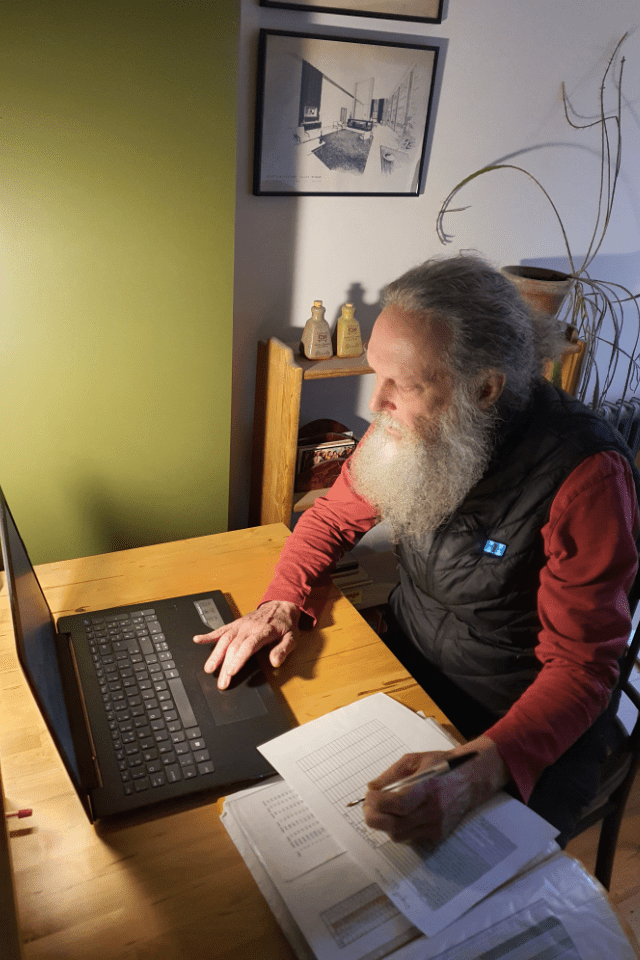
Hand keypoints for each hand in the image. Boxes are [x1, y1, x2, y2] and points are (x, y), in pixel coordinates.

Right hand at [193, 600, 300, 689]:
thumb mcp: (292, 637)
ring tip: (208, 668)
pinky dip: (208, 635)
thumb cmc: (285, 623)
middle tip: (221, 682)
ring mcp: (241, 625)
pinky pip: (221, 629)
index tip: (230, 672)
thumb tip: (275, 661)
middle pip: (234, 647)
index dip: (238, 659)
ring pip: (224, 639)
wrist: (281, 605)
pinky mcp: (236, 623)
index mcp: (263, 631)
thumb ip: (283, 649)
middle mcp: (249, 628)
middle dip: (225, 665)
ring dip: (215, 654)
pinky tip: (198, 639)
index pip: (248, 646)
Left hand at [362, 736, 508, 844]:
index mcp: (428, 788)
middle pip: (395, 826)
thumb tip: (372, 787)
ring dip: (384, 824)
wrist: (471, 779)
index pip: (398, 805)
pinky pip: (410, 837)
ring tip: (380, 811)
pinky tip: (398, 815)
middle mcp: (434, 811)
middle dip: (374, 818)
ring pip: (400, 835)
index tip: (369, 796)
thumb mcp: (415, 760)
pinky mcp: (438, 834)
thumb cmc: (442, 765)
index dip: (377, 803)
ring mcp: (437, 826)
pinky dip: (399, 828)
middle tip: (367, 808)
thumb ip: (392, 774)